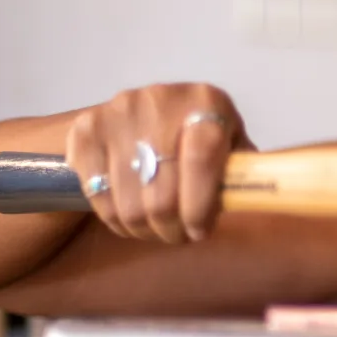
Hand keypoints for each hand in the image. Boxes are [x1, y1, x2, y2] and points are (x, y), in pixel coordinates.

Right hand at [64, 83, 253, 243]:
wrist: (145, 108)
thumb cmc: (199, 132)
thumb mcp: (229, 140)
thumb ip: (241, 170)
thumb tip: (249, 202)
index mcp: (205, 102)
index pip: (201, 160)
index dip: (200, 206)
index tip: (200, 231)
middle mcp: (159, 101)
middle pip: (162, 192)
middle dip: (172, 228)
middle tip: (180, 236)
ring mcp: (118, 113)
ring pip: (127, 202)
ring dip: (143, 229)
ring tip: (157, 229)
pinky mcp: (86, 128)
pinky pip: (96, 194)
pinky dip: (113, 217)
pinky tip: (128, 217)